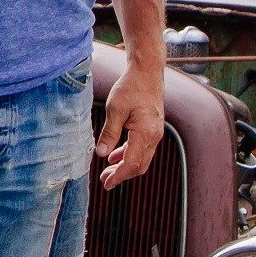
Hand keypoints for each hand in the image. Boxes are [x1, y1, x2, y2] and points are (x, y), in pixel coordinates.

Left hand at [96, 59, 163, 190]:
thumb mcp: (115, 109)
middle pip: (138, 165)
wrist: (147, 72)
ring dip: (124, 166)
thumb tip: (100, 153)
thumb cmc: (131, 87)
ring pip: (141, 158)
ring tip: (107, 171)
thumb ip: (108, 133)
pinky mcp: (152, 128)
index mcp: (145, 133)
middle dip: (121, 175)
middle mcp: (154, 136)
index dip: (118, 176)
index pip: (131, 163)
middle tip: (104, 180)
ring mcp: (155, 133)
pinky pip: (142, 148)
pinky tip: (115, 156)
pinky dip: (129, 154)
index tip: (106, 184)